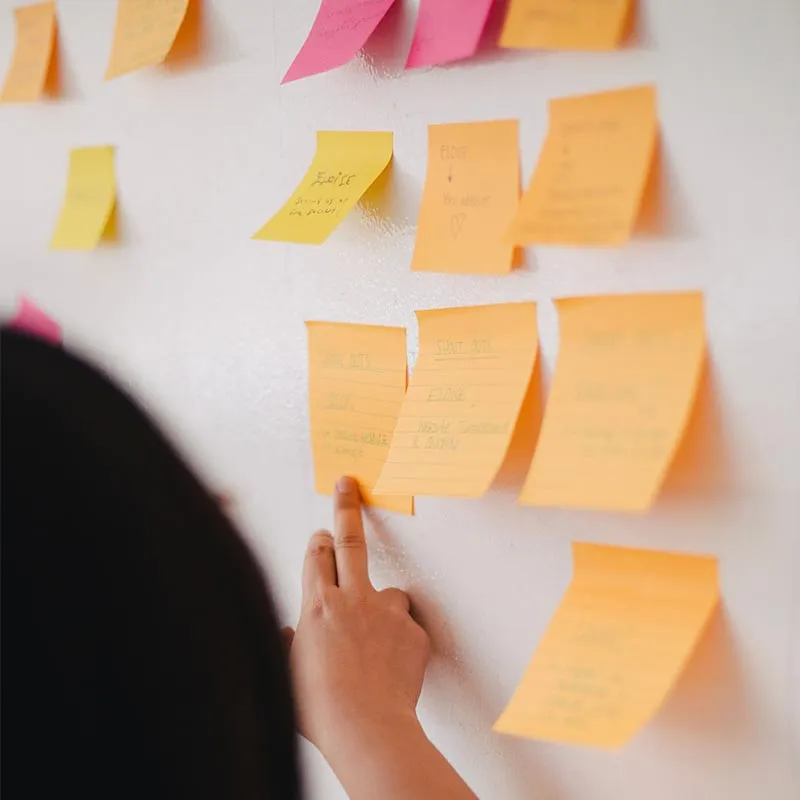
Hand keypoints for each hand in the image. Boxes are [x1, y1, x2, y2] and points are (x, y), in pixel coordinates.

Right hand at [288, 476, 429, 757]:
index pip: (315, 557)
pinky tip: (393, 666)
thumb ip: (290, 644)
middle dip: (346, 508)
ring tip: (378, 638)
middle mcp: (353, 599)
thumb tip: (289, 634)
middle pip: (349, 541)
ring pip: (389, 592)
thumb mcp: (288, 673)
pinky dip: (401, 641)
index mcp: (317, 606)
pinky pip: (407, 628)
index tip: (319, 533)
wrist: (366, 728)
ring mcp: (387, 612)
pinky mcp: (414, 631)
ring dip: (383, 604)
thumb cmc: (320, 708)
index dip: (316, 542)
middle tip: (349, 484)